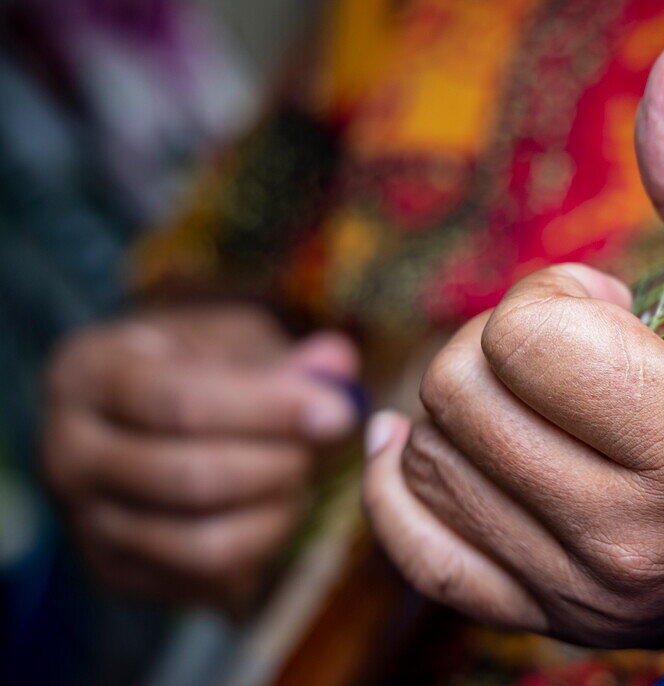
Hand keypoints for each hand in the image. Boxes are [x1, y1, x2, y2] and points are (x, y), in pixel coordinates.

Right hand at [44, 304, 360, 608]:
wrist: (133, 414)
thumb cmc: (192, 363)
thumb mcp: (229, 338)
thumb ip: (281, 356)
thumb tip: (337, 365)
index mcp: (89, 375)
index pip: (181, 403)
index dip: (270, 410)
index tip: (338, 411)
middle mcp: (69, 453)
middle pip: (190, 478)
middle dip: (280, 464)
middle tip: (327, 443)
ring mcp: (85, 521)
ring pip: (199, 543)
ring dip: (277, 513)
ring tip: (304, 475)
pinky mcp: (114, 571)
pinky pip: (203, 581)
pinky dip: (260, 550)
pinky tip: (277, 507)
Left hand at [362, 39, 663, 645]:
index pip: (524, 338)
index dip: (555, 297)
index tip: (611, 309)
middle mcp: (637, 540)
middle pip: (458, 395)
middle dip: (502, 345)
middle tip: (577, 353)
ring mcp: (595, 595)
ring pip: (429, 462)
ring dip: (467, 405)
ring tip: (547, 400)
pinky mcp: (566, 623)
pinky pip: (424, 555)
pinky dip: (401, 490)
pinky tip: (412, 444)